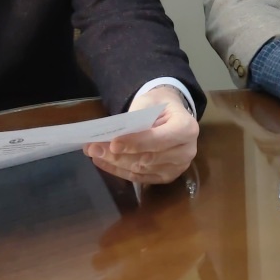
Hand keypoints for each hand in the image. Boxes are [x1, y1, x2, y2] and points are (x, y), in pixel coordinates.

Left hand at [85, 86, 199, 183]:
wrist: (173, 115)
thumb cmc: (160, 106)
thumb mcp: (149, 102)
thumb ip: (136, 117)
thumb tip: (115, 135)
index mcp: (186, 128)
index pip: (159, 139)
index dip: (135, 142)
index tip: (113, 143)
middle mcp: (187, 151)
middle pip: (147, 158)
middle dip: (118, 154)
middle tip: (92, 148)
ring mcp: (178, 167)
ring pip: (141, 169)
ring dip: (114, 163)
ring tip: (94, 153)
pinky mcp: (167, 177)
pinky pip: (139, 177)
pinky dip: (119, 170)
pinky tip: (103, 162)